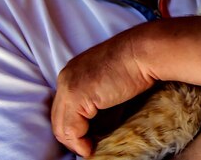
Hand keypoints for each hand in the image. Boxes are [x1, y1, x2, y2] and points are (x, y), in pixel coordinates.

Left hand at [51, 31, 154, 157]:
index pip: (62, 106)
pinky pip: (70, 129)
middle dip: (70, 136)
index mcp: (73, 71)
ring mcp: (69, 87)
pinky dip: (79, 143)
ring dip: (74, 143)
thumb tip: (98, 123)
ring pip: (61, 126)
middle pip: (57, 117)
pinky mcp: (77, 97)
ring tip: (89, 149)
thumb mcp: (110, 80)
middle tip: (86, 147)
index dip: (73, 125)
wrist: (143, 52)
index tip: (87, 137)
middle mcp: (65, 77)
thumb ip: (98, 96)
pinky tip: (90, 148)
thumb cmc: (135, 64)